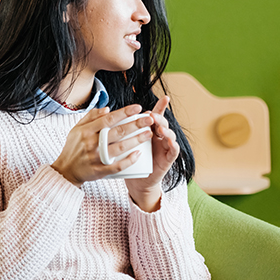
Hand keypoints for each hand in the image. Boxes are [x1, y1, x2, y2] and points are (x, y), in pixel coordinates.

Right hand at [51, 105, 153, 186]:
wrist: (66, 170)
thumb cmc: (73, 147)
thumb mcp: (77, 128)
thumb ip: (91, 116)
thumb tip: (108, 109)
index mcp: (86, 131)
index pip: (108, 119)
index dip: (124, 112)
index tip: (138, 107)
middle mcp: (91, 143)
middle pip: (117, 132)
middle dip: (136, 124)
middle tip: (150, 119)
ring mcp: (96, 158)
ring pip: (120, 148)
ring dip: (136, 140)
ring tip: (149, 134)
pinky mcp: (100, 170)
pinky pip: (117, 166)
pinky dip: (128, 160)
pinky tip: (139, 154)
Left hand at [125, 96, 179, 211]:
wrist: (136, 182)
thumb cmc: (128, 160)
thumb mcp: (122, 143)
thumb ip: (118, 128)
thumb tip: (106, 111)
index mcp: (148, 130)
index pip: (154, 116)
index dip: (160, 107)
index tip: (164, 98)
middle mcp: (158, 136)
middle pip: (162, 123)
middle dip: (158, 118)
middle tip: (151, 117)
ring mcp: (164, 147)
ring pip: (169, 135)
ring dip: (166, 130)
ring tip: (160, 128)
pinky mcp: (167, 159)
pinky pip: (173, 151)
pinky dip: (173, 146)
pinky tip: (171, 142)